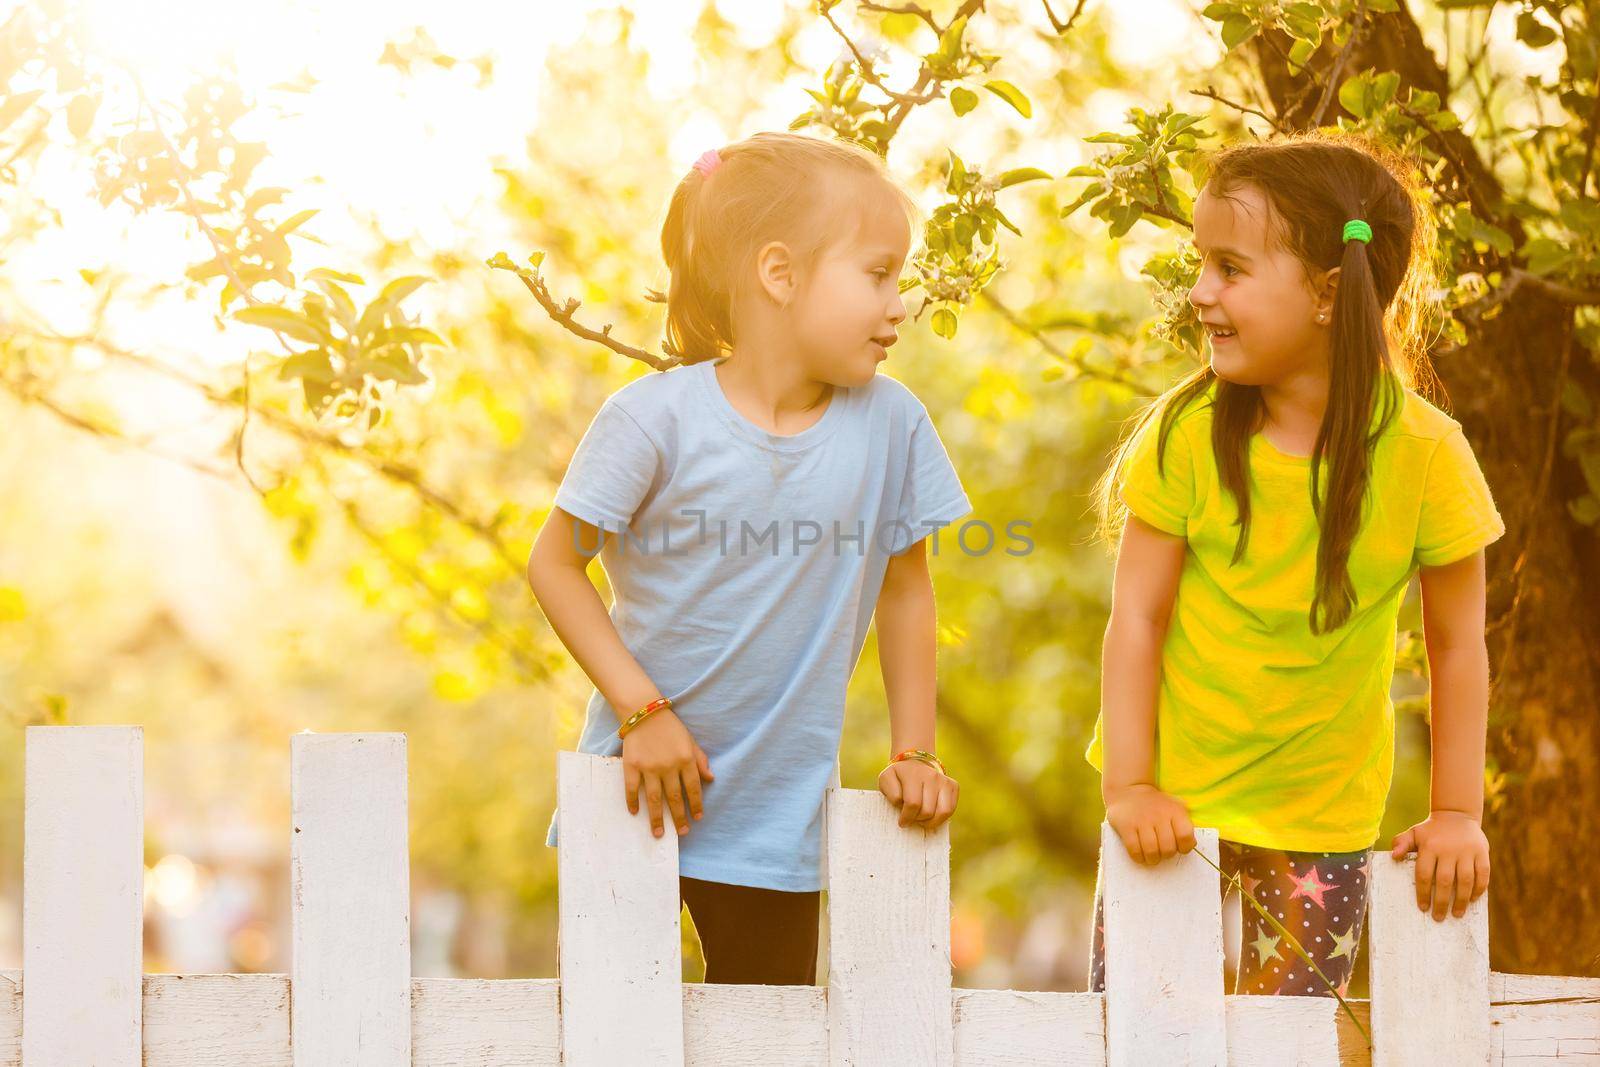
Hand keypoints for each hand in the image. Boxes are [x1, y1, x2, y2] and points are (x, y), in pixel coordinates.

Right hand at [620, 709, 712, 838]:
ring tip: (659, 834)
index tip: (698, 818)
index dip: (696, 805)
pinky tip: (635, 813)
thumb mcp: (690, 741)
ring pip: (655, 799)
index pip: (694, 788)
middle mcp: (669, 766)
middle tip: (682, 833)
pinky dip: (633, 802)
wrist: (643, 712)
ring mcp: (649, 767)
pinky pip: (632, 789)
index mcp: (685, 759)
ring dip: (657, 819)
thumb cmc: (670, 727)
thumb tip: (711, 779)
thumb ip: (701, 760)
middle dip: (679, 818)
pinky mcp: (632, 766)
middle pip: (675, 798)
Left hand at [878, 758, 957, 829]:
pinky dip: (941, 818)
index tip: (902, 821)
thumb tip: (903, 806)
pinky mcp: (953, 785)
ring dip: (930, 821)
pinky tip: (931, 816)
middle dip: (917, 819)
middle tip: (911, 818)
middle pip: (927, 811)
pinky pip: (950, 810)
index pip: (913, 804)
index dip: (906, 817)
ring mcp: (943, 780)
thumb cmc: (898, 778)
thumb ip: (891, 794)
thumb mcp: (886, 781)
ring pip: (942, 812)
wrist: (914, 763)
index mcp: (912, 774)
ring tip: (922, 819)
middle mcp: (931, 775)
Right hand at [1104, 782, 1195, 864]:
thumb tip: (1190, 845)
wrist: (1129, 792)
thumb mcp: (1175, 807)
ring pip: (1151, 851)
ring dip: (1153, 859)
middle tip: (1162, 852)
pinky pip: (1134, 850)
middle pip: (1168, 848)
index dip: (1184, 847)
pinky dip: (1138, 857)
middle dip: (1166, 855)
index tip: (1179, 848)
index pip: (1185, 836)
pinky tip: (1140, 854)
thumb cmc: (1157, 806)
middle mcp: (1159, 815)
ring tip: (1152, 856)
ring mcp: (1141, 820)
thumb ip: (1185, 825)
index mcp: (1175, 811)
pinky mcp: (1126, 825)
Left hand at [1390, 809, 1488, 920]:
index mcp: (1429, 847)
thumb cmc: (1432, 830)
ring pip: (1466, 880)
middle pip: (1445, 881)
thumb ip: (1402, 843)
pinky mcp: (1482, 852)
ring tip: (1457, 914)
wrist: (1457, 814)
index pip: (1424, 874)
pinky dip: (1479, 889)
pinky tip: (1473, 900)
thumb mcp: (1414, 833)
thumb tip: (1393, 856)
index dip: (1423, 893)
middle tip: (1439, 918)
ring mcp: (1467, 851)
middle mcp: (1448, 850)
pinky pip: (1483, 874)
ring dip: (1462, 900)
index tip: (1423, 908)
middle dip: (1442, 902)